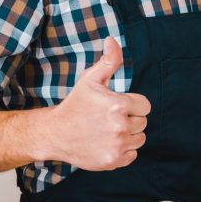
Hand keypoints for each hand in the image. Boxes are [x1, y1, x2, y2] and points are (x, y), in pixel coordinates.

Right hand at [30, 37, 150, 169]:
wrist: (55, 133)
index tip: (118, 105)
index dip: (133, 105)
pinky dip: (124, 151)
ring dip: (128, 135)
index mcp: (119, 104)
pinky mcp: (113, 160)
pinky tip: (108, 143)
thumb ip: (109, 60)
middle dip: (130, 119)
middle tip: (110, 118)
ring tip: (109, 130)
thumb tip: (112, 40)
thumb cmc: (75, 104)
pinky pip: (132, 155)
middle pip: (143, 123)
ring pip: (139, 139)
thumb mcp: (91, 79)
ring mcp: (117, 145)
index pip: (145, 106)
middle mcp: (120, 126)